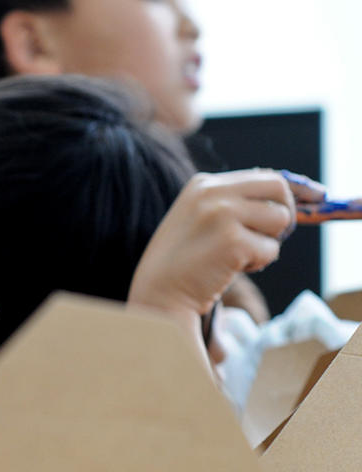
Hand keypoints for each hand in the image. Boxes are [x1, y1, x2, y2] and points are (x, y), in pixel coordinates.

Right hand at [128, 170, 293, 365]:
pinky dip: (259, 263)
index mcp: (203, 183)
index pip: (262, 176)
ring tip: (241, 255)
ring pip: (280, 219)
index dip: (289, 192)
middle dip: (285, 212)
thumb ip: (231, 202)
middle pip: (278, 188)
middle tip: (272, 235)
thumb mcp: (198, 217)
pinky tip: (233, 269)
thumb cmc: (181, 261)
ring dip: (268, 242)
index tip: (316, 196)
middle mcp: (212, 192)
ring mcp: (222, 215)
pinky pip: (271, 250)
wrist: (158, 293)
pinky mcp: (233, 242)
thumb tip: (285, 195)